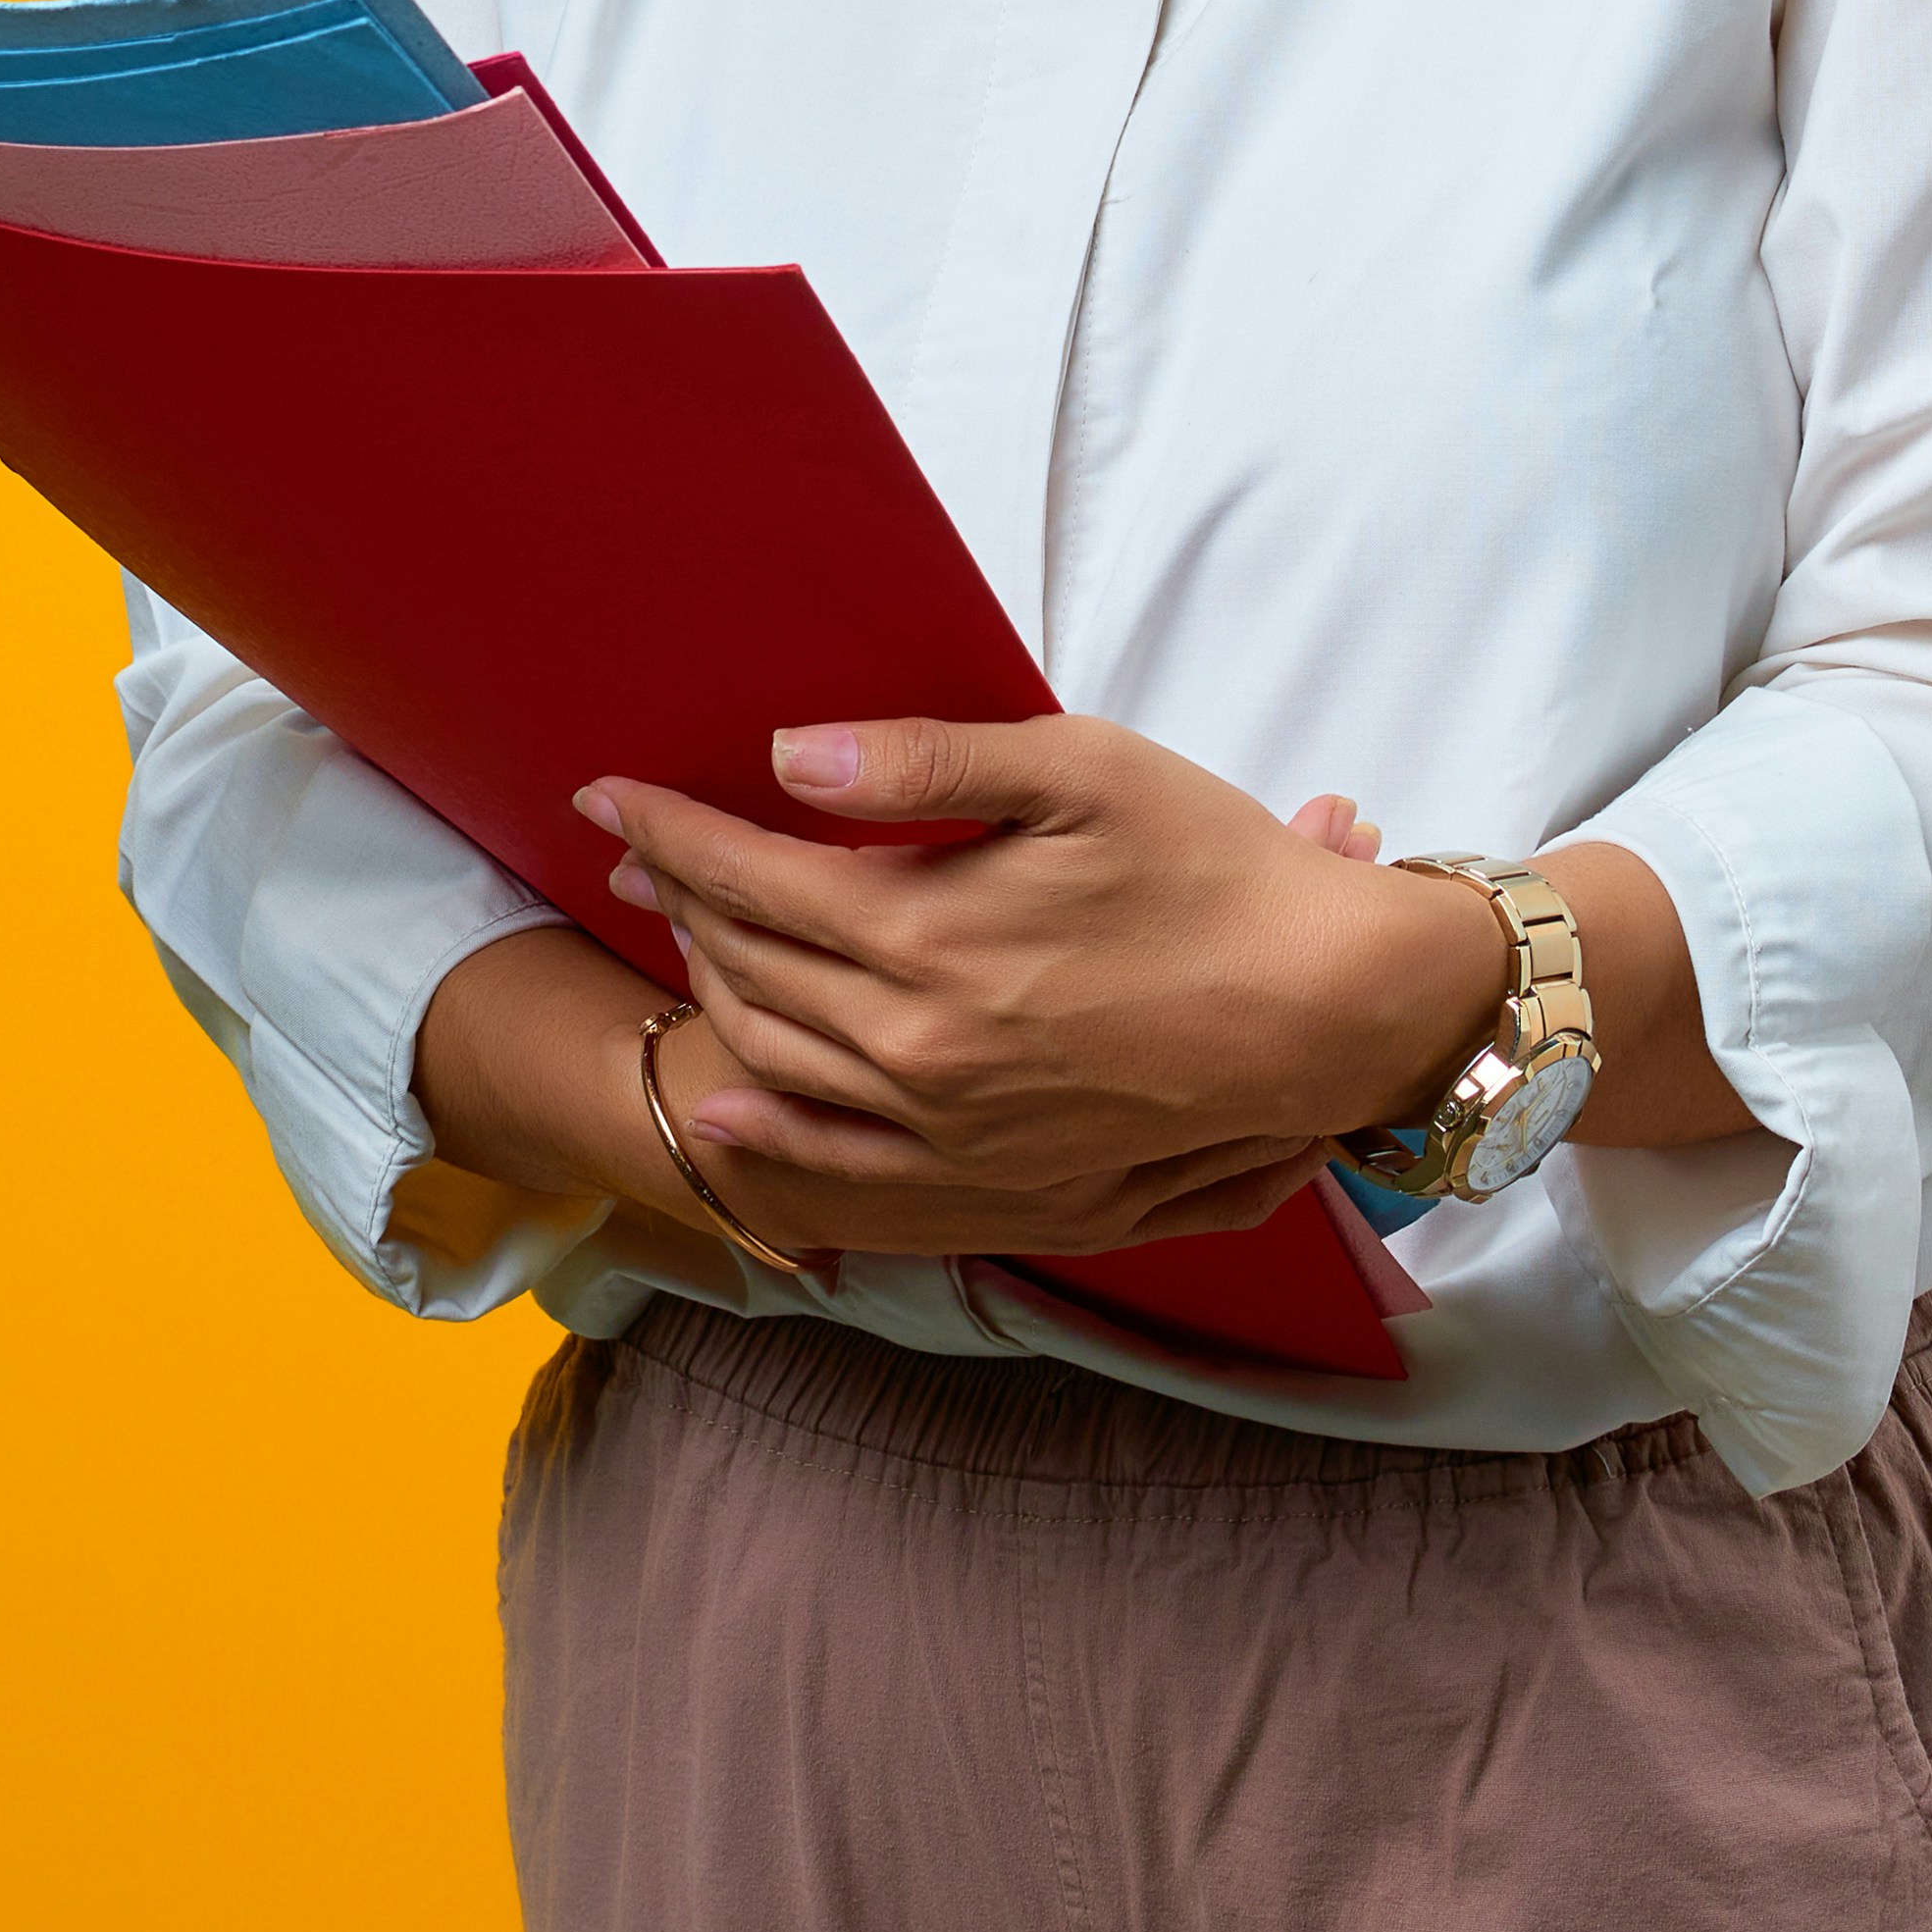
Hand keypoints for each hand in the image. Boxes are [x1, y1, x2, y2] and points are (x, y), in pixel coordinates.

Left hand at [574, 718, 1511, 1263]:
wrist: (1325, 1011)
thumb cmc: (1215, 869)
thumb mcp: (1081, 770)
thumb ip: (926, 763)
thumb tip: (788, 758)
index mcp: (928, 933)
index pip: (751, 875)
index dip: (668, 830)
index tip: (606, 796)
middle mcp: (915, 1043)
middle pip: (749, 963)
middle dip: (675, 897)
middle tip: (633, 848)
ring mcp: (946, 1123)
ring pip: (776, 1053)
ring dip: (708, 985)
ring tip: (678, 928)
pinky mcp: (986, 1173)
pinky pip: (838, 1160)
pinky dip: (764, 1127)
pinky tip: (722, 1098)